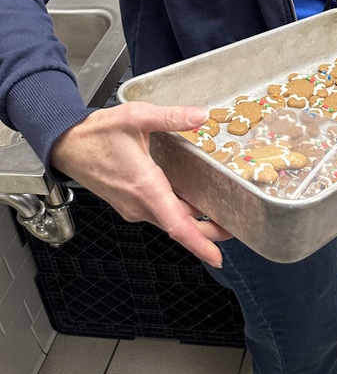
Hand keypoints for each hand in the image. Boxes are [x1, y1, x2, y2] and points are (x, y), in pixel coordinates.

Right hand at [50, 103, 231, 266]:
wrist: (65, 145)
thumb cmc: (95, 134)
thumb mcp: (136, 117)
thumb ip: (171, 117)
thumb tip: (200, 116)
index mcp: (145, 187)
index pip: (178, 225)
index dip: (200, 243)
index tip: (217, 257)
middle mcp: (139, 203)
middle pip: (179, 226)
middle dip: (206, 232)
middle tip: (233, 227)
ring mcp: (132, 206)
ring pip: (168, 219)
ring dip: (192, 221)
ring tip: (218, 213)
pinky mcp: (128, 202)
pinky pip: (158, 212)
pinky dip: (177, 212)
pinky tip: (190, 200)